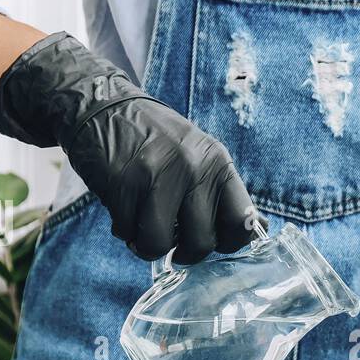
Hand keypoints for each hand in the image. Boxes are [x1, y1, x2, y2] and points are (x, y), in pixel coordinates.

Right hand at [0, 33, 259, 262]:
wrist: (100, 106)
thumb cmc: (154, 141)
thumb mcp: (197, 155)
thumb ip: (221, 192)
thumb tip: (259, 227)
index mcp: (217, 163)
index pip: (241, 222)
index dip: (228, 244)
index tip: (212, 241)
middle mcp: (192, 168)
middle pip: (202, 243)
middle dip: (184, 252)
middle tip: (172, 240)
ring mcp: (157, 176)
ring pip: (160, 245)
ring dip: (148, 245)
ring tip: (143, 226)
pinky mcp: (122, 184)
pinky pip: (128, 233)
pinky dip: (124, 230)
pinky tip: (124, 210)